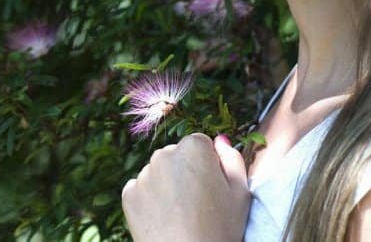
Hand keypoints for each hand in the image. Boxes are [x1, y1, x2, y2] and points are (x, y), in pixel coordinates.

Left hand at [121, 133, 250, 241]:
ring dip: (167, 186)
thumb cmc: (220, 230)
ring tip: (181, 215)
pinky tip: (164, 220)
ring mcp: (144, 174)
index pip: (201, 144)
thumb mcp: (240, 194)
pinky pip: (141, 190)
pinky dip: (150, 201)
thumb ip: (232, 159)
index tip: (212, 188)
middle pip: (176, 156)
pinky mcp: (129, 195)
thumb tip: (219, 141)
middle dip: (185, 172)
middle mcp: (164, 154)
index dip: (209, 166)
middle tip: (197, 204)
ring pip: (158, 173)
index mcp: (194, 148)